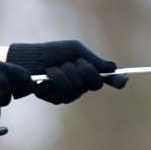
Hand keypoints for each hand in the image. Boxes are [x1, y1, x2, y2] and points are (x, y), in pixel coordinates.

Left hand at [6, 40, 128, 102]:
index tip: (122, 79)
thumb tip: (113, 67)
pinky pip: (60, 93)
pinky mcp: (54, 99)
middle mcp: (82, 85)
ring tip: (52, 67)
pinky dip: (51, 79)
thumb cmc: (52, 52)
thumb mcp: (74, 50)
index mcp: (89, 72)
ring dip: (63, 73)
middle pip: (94, 83)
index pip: (108, 79)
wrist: (27, 58)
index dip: (117, 80)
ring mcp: (68, 94)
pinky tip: (44, 77)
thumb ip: (92, 59)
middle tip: (72, 62)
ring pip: (75, 88)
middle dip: (83, 70)